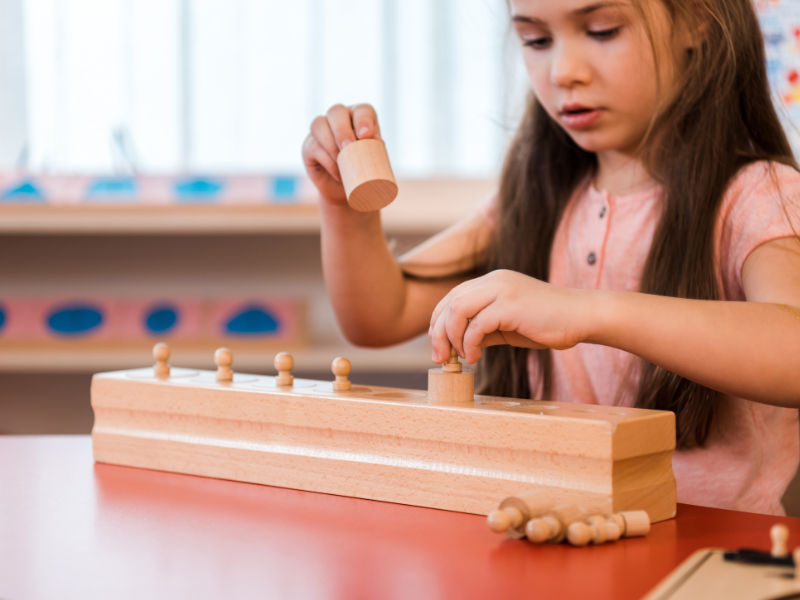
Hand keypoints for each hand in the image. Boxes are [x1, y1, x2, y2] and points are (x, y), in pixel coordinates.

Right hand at [301, 103, 382, 203]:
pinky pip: (313, 147)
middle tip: (348, 146)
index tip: (366, 135)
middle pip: (336, 112)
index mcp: (359, 117)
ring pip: (319, 124)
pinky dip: (326, 160)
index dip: (363, 119)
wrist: (349, 190)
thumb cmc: (365, 171)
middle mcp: (339, 118)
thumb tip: (379, 142)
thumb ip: (378, 149)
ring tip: (340, 159)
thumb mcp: (374, 160)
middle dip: (342, 129)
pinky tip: (337, 172)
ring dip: (330, 142)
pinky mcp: (309, 146)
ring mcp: (321, 130)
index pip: (362, 111)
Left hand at [428, 269, 593, 363]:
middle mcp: (493, 281)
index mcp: (492, 282)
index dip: (439, 322)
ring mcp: (501, 290)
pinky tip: (476, 357)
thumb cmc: (549, 322)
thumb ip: (484, 328)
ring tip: (460, 358)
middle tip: (441, 358)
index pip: (452, 297)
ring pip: (457, 310)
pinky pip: (477, 325)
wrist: (583, 316)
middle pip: (449, 303)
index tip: (440, 347)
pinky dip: (470, 343)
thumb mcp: (508, 325)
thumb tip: (459, 344)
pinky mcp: (510, 305)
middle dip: (438, 332)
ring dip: (452, 338)